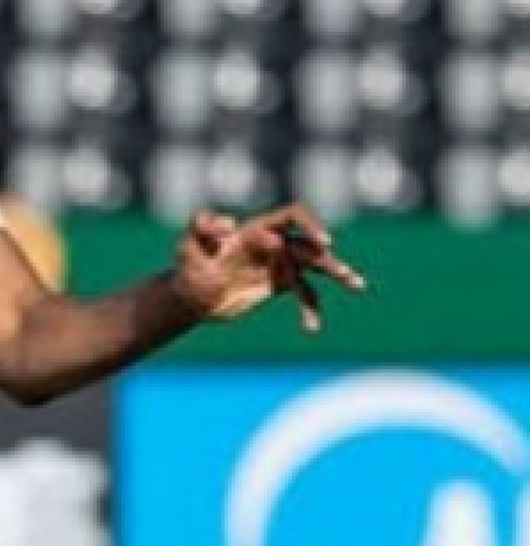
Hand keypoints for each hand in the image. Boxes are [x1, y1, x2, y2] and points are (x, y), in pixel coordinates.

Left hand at [172, 203, 366, 333]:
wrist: (191, 296)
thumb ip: (202, 226)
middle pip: (310, 243)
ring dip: (337, 272)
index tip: (324, 240)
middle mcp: (274, 242)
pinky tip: (312, 328)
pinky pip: (305, 293)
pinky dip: (311, 309)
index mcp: (257, 228)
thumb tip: (229, 223)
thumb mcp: (188, 245)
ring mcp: (280, 263)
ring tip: (356, 284)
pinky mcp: (281, 284)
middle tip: (343, 273)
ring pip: (316, 265)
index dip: (311, 224)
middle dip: (328, 257)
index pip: (293, 216)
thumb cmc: (188, 266)